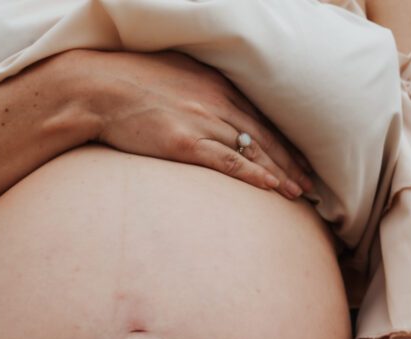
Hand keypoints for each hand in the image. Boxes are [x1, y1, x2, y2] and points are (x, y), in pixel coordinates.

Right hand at [64, 49, 313, 198]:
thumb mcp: (172, 74)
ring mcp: (202, 122)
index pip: (260, 117)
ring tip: (301, 193)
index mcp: (215, 84)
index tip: (300, 159)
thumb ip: (196, 89)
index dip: (283, 141)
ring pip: (253, 151)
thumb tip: (207, 107)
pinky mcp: (184, 143)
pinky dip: (252, 175)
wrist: (98, 88)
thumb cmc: (128, 81)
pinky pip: (227, 162)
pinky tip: (271, 187)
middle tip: (313, 183)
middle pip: (264, 136)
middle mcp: (216, 101)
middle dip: (291, 161)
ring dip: (280, 173)